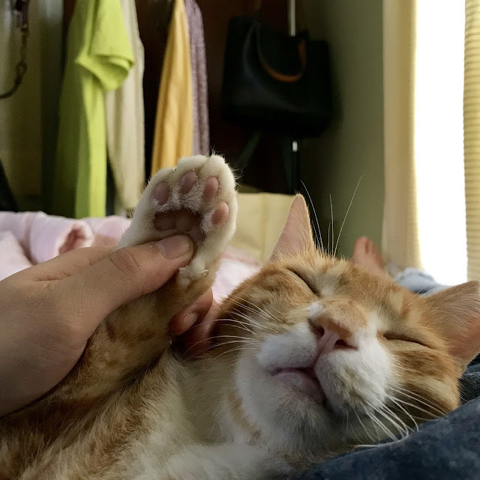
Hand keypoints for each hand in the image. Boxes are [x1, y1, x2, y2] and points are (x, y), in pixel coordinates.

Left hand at [0, 235, 217, 415]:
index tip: (194, 314)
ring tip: (193, 351)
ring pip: (164, 311)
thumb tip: (184, 243)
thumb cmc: (10, 345)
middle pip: (168, 284)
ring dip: (188, 326)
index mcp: (103, 265)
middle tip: (193, 341)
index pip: (163, 254)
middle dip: (192, 304)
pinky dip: (172, 344)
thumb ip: (121, 275)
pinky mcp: (110, 349)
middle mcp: (112, 287)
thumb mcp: (64, 307)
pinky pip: (150, 339)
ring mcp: (112, 319)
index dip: (190, 274)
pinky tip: (183, 355)